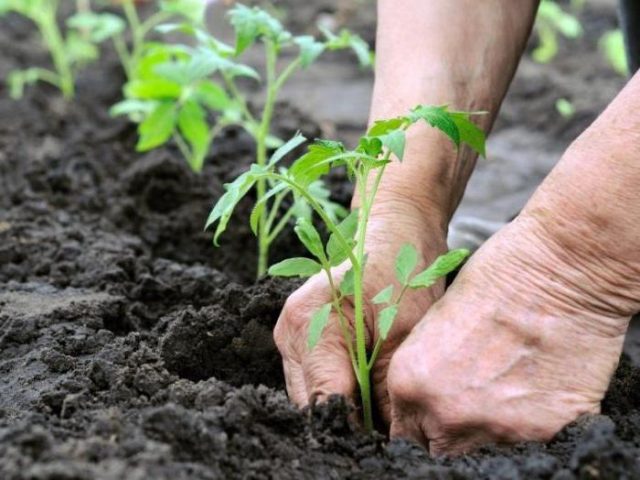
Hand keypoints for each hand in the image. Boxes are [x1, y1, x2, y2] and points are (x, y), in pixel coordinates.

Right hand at [274, 199, 446, 421]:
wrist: (395, 230)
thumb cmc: (403, 271)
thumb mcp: (404, 334)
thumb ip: (387, 391)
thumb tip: (389, 439)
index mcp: (309, 324)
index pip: (325, 402)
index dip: (356, 430)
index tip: (386, 444)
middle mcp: (289, 332)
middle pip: (312, 404)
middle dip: (349, 422)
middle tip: (389, 430)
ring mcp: (290, 335)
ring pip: (312, 395)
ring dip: (345, 407)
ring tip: (381, 410)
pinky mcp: (300, 338)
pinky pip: (316, 379)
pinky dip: (342, 391)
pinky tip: (368, 390)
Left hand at [387, 212, 631, 454]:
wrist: (558, 269)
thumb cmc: (494, 277)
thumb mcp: (436, 322)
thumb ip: (426, 370)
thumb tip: (429, 397)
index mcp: (410, 383)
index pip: (406, 431)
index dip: (422, 419)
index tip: (436, 410)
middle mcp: (445, 413)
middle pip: (440, 447)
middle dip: (450, 428)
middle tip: (472, 398)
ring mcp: (494, 427)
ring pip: (484, 447)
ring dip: (490, 424)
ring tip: (509, 381)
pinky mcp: (543, 430)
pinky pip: (530, 440)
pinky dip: (533, 418)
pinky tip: (538, 381)